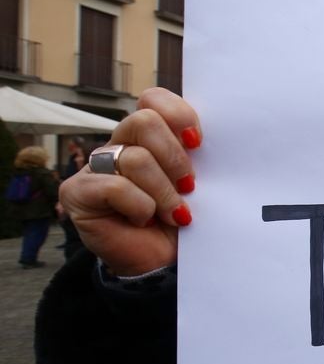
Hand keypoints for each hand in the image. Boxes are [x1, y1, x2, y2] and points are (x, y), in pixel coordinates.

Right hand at [60, 88, 199, 275]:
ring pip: (135, 158)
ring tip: (175, 214)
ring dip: (163, 191)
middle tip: (189, 186)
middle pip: (144, 120)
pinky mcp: (78, 191)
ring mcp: (95, 166)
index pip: (154, 99)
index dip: (179, 115)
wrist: (162, 264)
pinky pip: (114, 186)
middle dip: (174, 157)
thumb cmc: (182, 221)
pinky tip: (143, 221)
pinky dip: (140, 207)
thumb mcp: (197, 183)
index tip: (199, 143)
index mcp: (149, 136)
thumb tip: (206, 137)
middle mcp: (119, 145)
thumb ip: (195, 155)